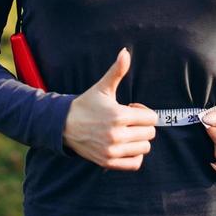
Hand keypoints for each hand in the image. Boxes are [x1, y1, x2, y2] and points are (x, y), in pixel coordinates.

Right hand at [62, 47, 158, 170]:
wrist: (64, 125)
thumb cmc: (86, 105)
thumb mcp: (102, 88)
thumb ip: (117, 71)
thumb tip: (125, 52)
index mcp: (119, 115)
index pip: (152, 118)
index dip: (143, 111)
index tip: (130, 108)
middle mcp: (116, 135)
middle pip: (150, 133)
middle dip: (142, 125)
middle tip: (126, 121)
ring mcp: (112, 150)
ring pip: (144, 148)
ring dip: (138, 140)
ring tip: (124, 132)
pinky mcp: (108, 162)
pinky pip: (135, 164)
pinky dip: (134, 156)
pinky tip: (125, 146)